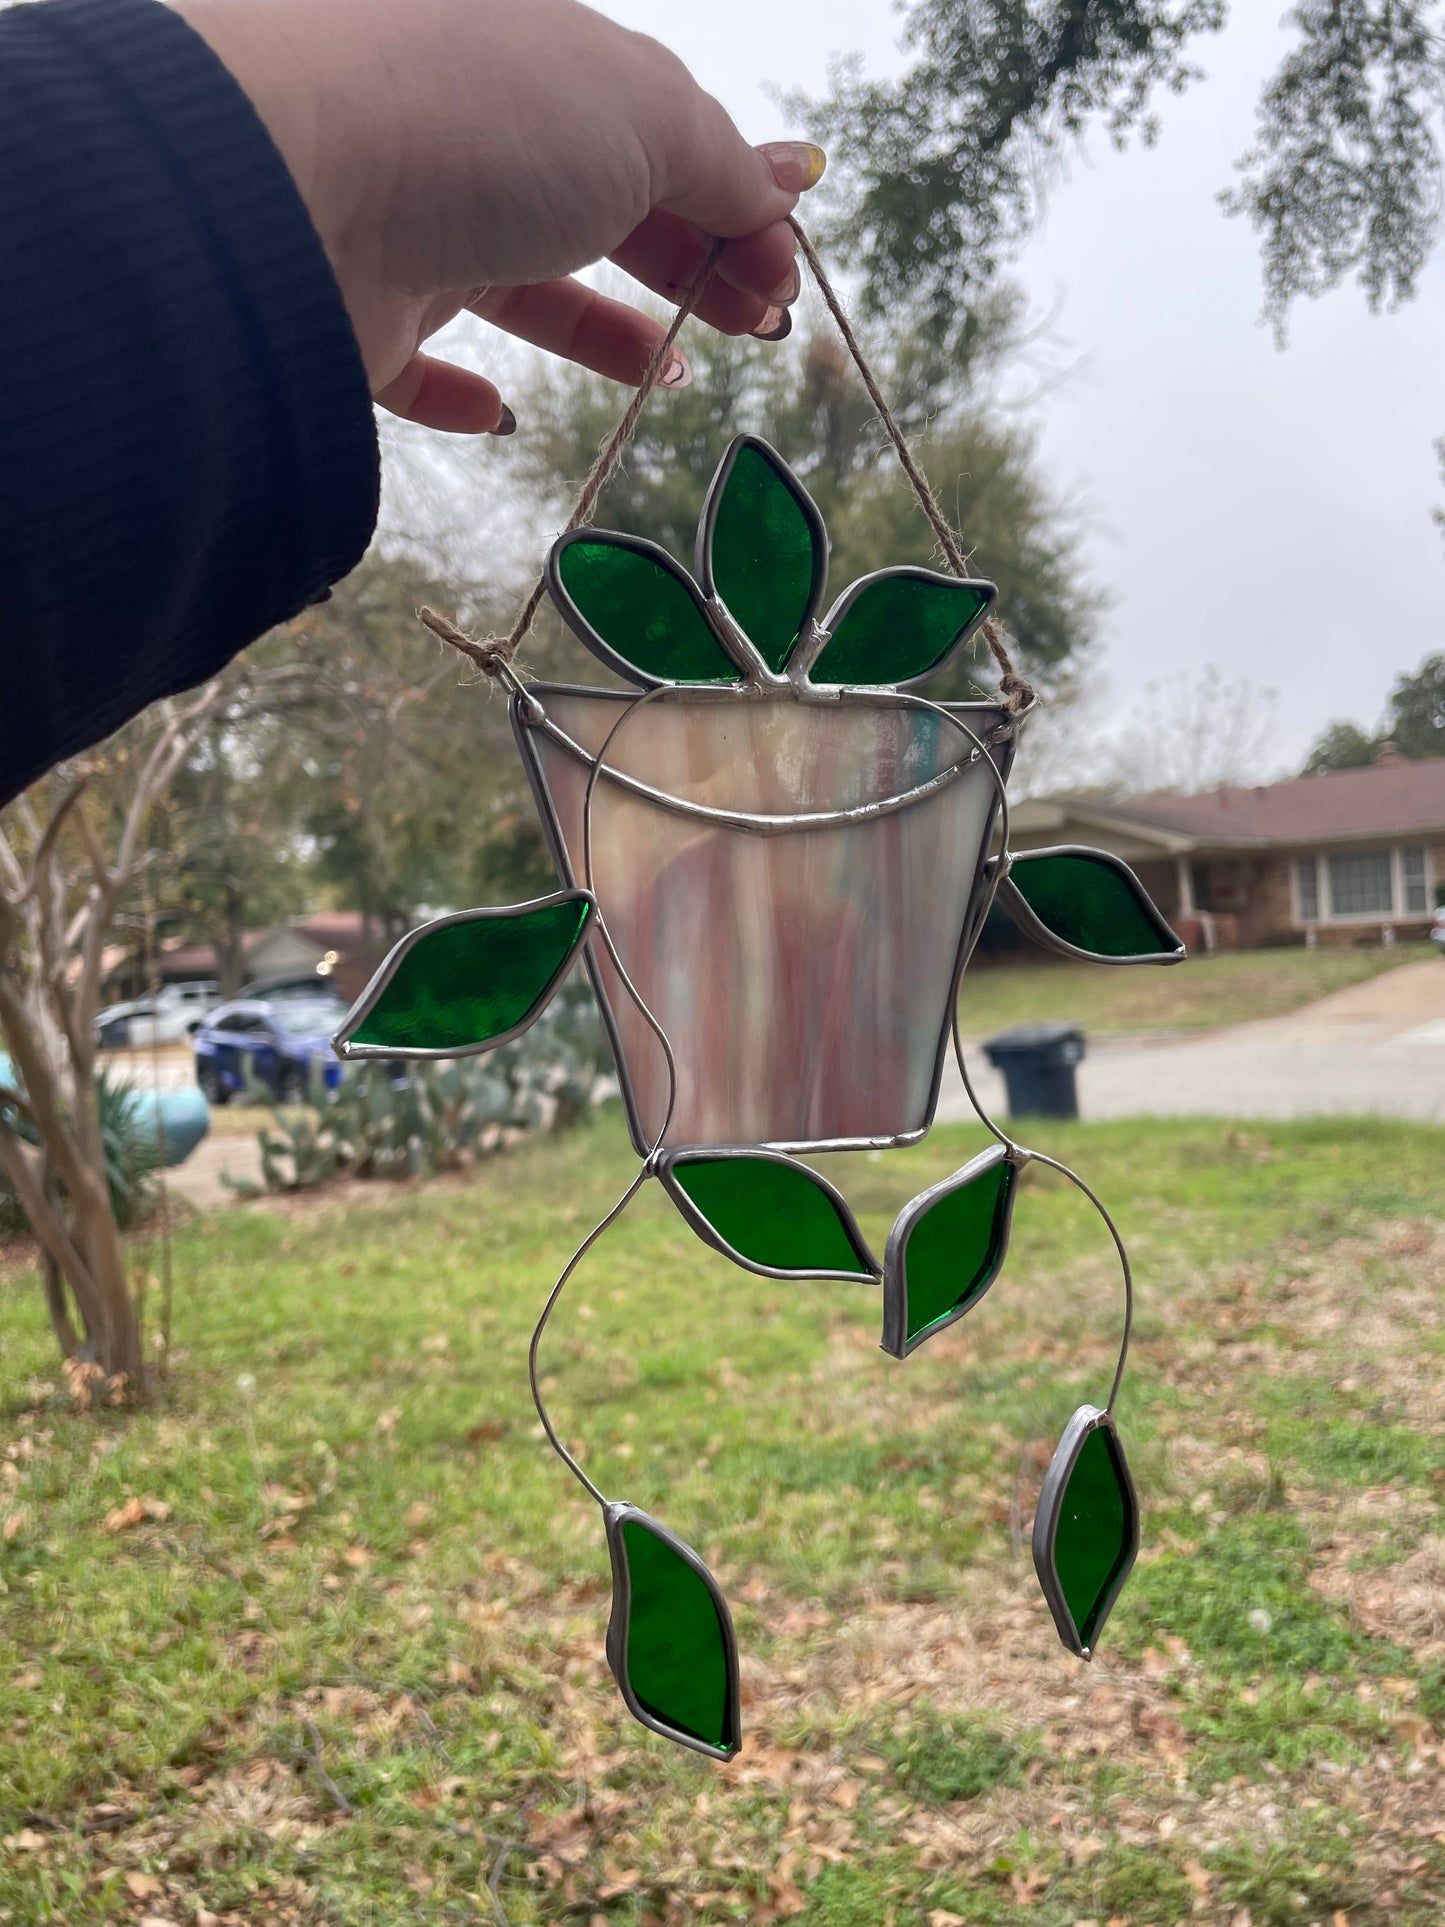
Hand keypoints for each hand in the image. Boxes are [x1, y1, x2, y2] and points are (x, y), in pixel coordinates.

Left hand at [175, 0, 824, 431]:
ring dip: (603, 332)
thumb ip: (719, 158)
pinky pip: (415, 361)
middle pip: (601, 206)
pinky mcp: (356, 316)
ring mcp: (410, 222)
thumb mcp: (642, 115)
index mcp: (540, 58)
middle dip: (688, 262)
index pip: (656, 131)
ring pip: (521, 286)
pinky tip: (499, 415)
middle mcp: (473, 132)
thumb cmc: (484, 119)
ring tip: (670, 372)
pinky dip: (462, 395)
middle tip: (756, 325)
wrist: (292, 177)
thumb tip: (785, 182)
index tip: (783, 278)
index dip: (732, 202)